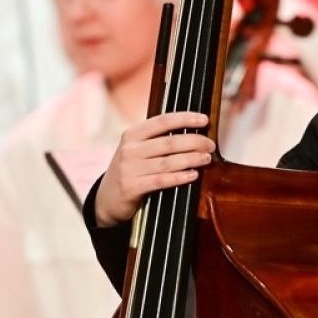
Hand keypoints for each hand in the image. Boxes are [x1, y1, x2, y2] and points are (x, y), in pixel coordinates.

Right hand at [94, 112, 215, 226]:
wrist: (107, 199)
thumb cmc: (131, 171)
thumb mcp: (137, 150)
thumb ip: (158, 140)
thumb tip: (193, 132)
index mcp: (132, 134)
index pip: (162, 121)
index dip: (185, 118)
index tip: (204, 120)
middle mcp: (130, 149)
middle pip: (169, 142)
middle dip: (194, 142)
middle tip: (210, 145)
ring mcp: (129, 169)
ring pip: (167, 162)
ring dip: (191, 159)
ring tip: (206, 158)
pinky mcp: (131, 187)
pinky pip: (161, 180)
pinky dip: (180, 177)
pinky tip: (193, 175)